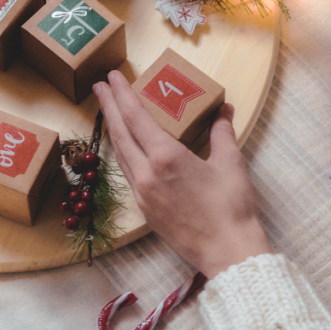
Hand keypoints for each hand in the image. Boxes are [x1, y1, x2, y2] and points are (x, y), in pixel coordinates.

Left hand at [94, 70, 272, 278]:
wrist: (228, 252)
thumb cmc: (232, 207)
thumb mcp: (230, 163)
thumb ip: (222, 132)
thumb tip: (224, 109)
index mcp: (165, 158)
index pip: (136, 118)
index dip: (122, 95)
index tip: (111, 77)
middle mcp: (146, 174)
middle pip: (120, 134)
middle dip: (108, 107)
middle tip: (98, 86)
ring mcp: (143, 195)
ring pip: (121, 155)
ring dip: (113, 130)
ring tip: (108, 112)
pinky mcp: (146, 211)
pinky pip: (128, 174)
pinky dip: (123, 154)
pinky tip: (126, 149)